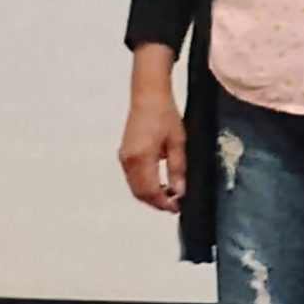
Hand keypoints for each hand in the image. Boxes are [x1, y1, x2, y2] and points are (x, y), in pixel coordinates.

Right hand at [119, 62, 186, 212]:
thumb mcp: (178, 142)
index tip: (177, 207)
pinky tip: (159, 183)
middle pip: (139, 193)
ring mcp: (124, 157)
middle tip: (175, 205)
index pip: (150, 191)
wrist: (148, 96)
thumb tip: (179, 191)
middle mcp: (128, 160)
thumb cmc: (165, 114)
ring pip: (135, 186)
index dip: (163, 203)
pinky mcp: (124, 153)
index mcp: (141, 158)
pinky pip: (132, 177)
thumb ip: (178, 168)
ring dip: (150, 195)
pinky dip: (144, 185)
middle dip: (156, 202)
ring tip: (170, 195)